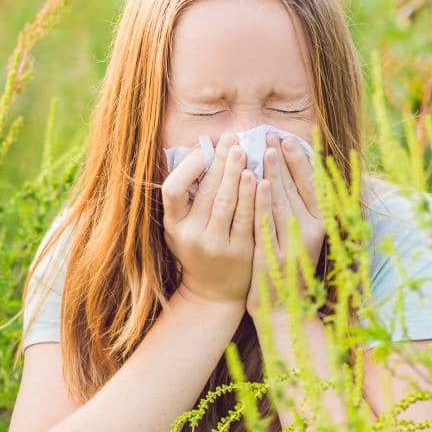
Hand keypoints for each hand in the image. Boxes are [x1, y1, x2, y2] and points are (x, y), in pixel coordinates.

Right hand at [162, 132, 256, 307]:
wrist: (213, 293)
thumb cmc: (198, 250)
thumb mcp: (181, 228)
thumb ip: (187, 197)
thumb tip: (202, 152)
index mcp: (173, 226)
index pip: (172, 190)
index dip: (188, 167)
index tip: (204, 149)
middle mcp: (191, 236)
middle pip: (206, 191)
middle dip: (219, 161)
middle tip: (231, 138)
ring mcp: (215, 245)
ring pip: (227, 202)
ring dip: (236, 173)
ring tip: (243, 150)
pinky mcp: (240, 251)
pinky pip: (247, 217)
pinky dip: (253, 195)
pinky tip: (259, 177)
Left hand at [246, 134, 325, 317]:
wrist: (283, 309)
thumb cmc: (289, 267)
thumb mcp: (300, 236)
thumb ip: (297, 207)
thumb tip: (287, 171)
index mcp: (321, 225)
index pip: (312, 186)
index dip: (300, 161)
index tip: (287, 139)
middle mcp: (311, 233)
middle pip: (296, 190)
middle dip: (283, 161)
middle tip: (271, 135)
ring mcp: (293, 246)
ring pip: (282, 202)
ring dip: (272, 174)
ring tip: (262, 150)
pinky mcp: (274, 258)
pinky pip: (266, 223)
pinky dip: (262, 201)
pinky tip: (255, 182)